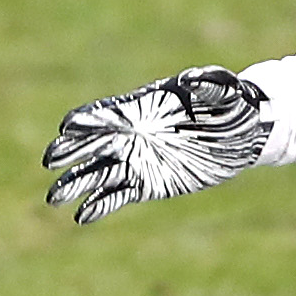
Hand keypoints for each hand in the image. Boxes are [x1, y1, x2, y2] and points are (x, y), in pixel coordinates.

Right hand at [42, 67, 272, 224]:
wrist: (246, 134)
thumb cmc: (233, 104)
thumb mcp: (224, 90)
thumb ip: (208, 83)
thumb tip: (191, 79)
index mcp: (141, 108)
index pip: (105, 113)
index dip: (85, 120)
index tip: (68, 127)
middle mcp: (131, 135)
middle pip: (90, 144)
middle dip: (68, 151)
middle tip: (49, 160)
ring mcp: (137, 160)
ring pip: (96, 173)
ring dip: (74, 184)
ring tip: (53, 198)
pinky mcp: (147, 184)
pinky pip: (117, 195)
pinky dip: (99, 205)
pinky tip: (81, 216)